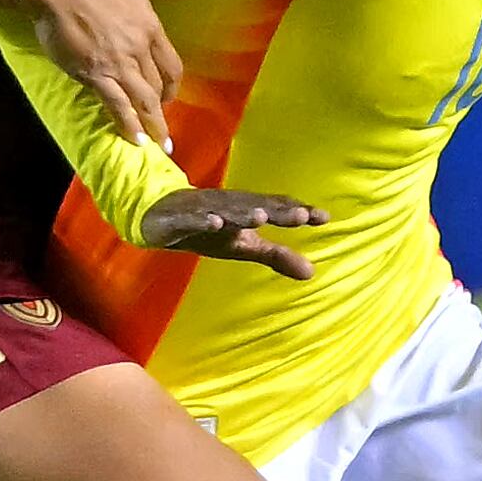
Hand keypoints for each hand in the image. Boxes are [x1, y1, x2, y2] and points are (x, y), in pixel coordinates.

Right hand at [25, 0, 202, 146]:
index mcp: (150, 27)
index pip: (171, 65)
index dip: (173, 84)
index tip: (170, 96)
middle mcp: (138, 49)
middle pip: (157, 86)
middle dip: (162, 110)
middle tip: (163, 130)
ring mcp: (116, 64)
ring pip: (141, 100)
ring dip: (152, 124)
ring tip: (157, 145)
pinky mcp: (93, 74)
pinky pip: (115, 104)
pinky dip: (127, 123)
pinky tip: (133, 139)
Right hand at [139, 185, 326, 280]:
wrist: (157, 218)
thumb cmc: (209, 230)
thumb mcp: (244, 246)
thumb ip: (277, 256)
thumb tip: (312, 273)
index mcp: (246, 211)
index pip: (276, 209)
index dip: (298, 212)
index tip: (323, 217)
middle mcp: (228, 206)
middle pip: (255, 207)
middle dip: (277, 210)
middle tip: (301, 216)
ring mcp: (202, 210)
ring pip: (225, 211)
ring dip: (243, 212)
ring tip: (262, 217)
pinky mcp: (178, 219)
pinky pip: (191, 219)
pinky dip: (202, 219)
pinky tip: (215, 223)